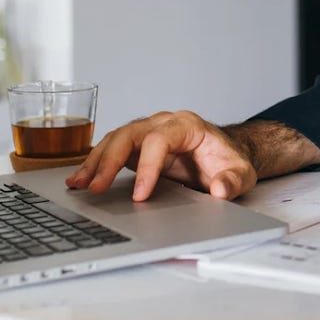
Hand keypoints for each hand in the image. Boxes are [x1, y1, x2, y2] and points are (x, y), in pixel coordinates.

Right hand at [66, 110, 256, 201]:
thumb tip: (220, 190)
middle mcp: (163, 123)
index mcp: (187, 125)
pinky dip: (96, 163)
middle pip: (129, 134)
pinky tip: (81, 179)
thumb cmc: (230, 161)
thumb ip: (233, 181)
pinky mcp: (137, 146)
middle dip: (109, 160)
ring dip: (95, 161)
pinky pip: (112, 150)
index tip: (140, 195)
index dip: (147, 166)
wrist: (225, 154)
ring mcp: (147, 132)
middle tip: (96, 188)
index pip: (159, 140)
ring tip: (78, 184)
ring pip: (115, 139)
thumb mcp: (242, 173)